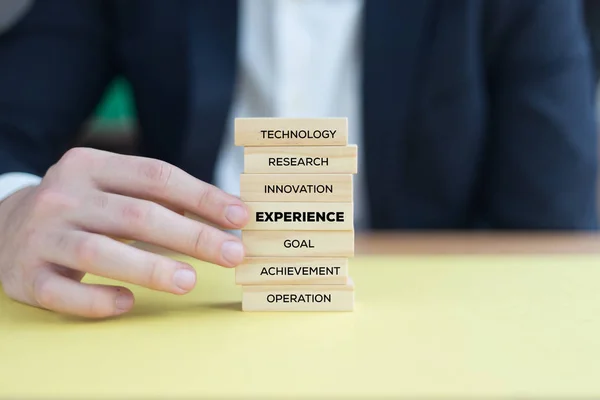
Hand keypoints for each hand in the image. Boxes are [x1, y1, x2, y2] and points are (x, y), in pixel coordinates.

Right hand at [0, 148, 248, 317]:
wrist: (6, 225)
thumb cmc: (82, 207)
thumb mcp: (112, 187)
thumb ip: (161, 196)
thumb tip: (227, 214)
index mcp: (90, 166)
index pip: (156, 176)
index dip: (202, 196)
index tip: (239, 216)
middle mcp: (64, 196)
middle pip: (137, 214)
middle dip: (192, 235)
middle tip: (232, 254)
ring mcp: (42, 236)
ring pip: (98, 252)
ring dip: (150, 267)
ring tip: (190, 281)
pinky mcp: (27, 275)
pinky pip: (62, 292)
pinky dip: (96, 300)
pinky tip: (126, 302)